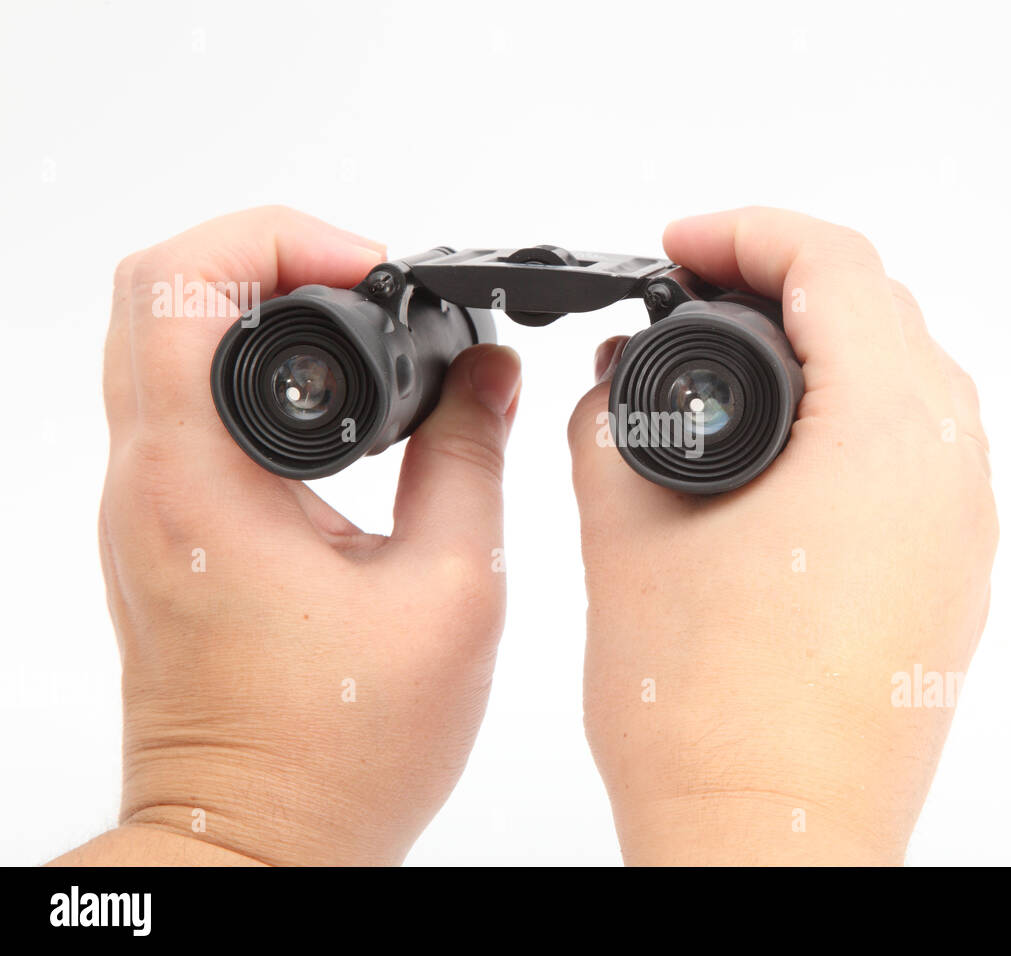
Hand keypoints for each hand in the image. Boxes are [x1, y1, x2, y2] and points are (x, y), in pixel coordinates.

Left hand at [66, 206, 520, 865]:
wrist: (258, 840)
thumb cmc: (341, 749)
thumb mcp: (450, 592)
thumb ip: (471, 460)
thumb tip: (489, 373)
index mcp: (201, 483)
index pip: (180, 283)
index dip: (280, 237)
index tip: (372, 271)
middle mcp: (148, 484)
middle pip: (153, 293)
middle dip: (261, 254)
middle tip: (360, 283)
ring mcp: (142, 510)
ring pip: (157, 344)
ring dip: (248, 306)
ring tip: (354, 330)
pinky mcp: (160, 535)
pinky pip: (176, 406)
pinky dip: (242, 368)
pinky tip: (326, 407)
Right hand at [569, 207, 996, 864]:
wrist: (767, 846)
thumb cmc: (710, 718)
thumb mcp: (626, 538)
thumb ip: (610, 422)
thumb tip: (616, 372)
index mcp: (888, 439)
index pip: (838, 266)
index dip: (746, 233)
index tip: (679, 247)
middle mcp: (950, 477)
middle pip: (882, 315)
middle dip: (780, 285)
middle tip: (687, 300)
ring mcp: (961, 535)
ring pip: (904, 386)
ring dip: (819, 353)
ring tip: (721, 370)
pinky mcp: (947, 582)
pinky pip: (910, 459)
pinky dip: (844, 423)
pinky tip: (768, 455)